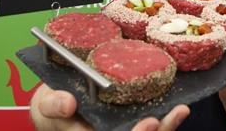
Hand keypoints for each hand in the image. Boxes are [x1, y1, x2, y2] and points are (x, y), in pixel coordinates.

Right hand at [31, 84, 188, 130]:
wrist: (60, 97)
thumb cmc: (53, 104)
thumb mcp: (45, 104)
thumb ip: (53, 106)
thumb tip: (67, 104)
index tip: (149, 122)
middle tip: (160, 119)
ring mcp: (124, 129)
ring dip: (167, 127)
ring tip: (180, 111)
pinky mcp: (133, 119)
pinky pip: (155, 125)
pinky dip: (168, 119)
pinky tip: (180, 107)